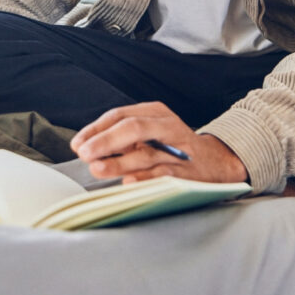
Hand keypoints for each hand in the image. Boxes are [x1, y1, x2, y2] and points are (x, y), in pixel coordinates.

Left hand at [69, 101, 248, 184]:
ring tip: (97, 168)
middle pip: (133, 128)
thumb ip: (123, 138)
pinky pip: (161, 174)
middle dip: (106, 140)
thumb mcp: (152, 133)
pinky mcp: (186, 172)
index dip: (96, 129)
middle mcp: (168, 126)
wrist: (217, 162)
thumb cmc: (174, 148)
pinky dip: (143, 178)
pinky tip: (127, 182)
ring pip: (145, 152)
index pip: (120, 116)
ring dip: (118, 162)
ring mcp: (178, 149)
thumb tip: (88, 148)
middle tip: (85, 153)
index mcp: (156, 112)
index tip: (78, 143)